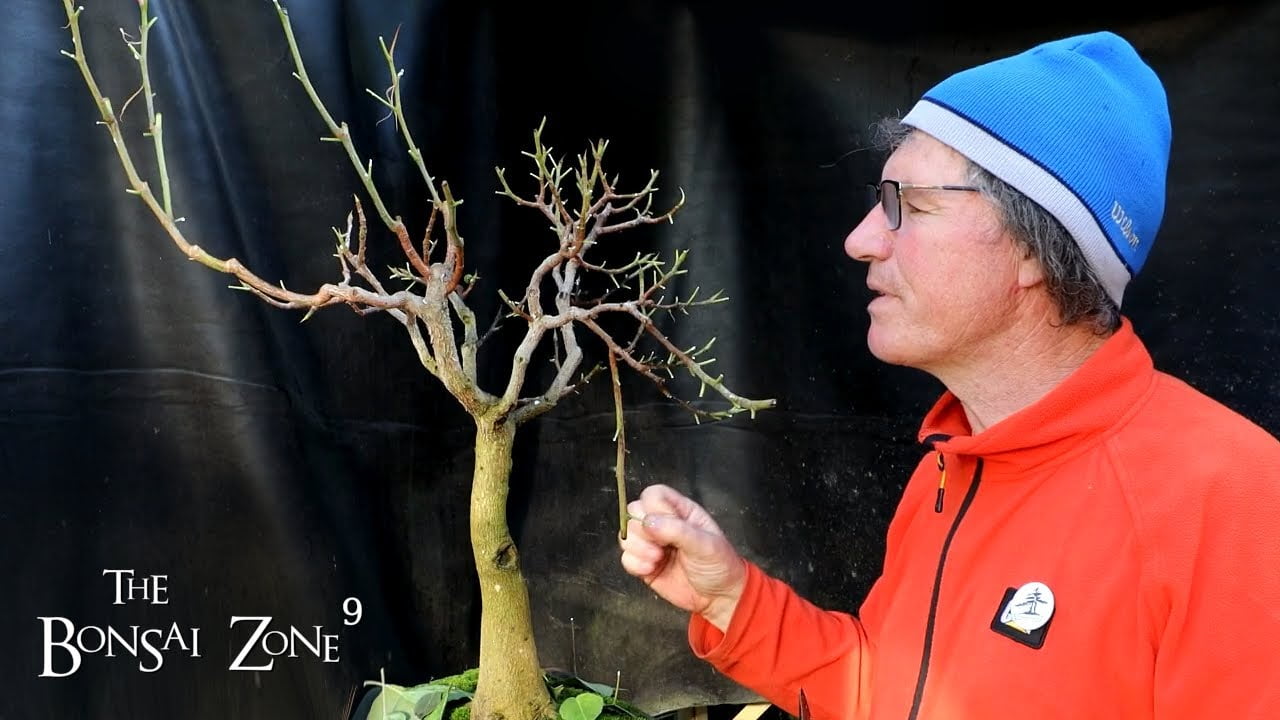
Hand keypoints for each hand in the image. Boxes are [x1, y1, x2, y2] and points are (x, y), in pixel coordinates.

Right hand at [619, 484, 747, 631]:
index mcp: (680, 511)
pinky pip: (626, 558)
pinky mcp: (644, 564)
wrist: (718, 598)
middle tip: (660, 546)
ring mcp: (651, 544)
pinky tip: (651, 570)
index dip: (653, 508)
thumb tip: (648, 522)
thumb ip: (677, 530)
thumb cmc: (719, 565)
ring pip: (627, 534)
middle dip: (642, 530)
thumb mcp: (705, 544)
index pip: (654, 495)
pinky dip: (634, 564)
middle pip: (634, 512)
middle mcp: (663, 524)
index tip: (665, 527)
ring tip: (657, 560)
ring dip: (638, 548)